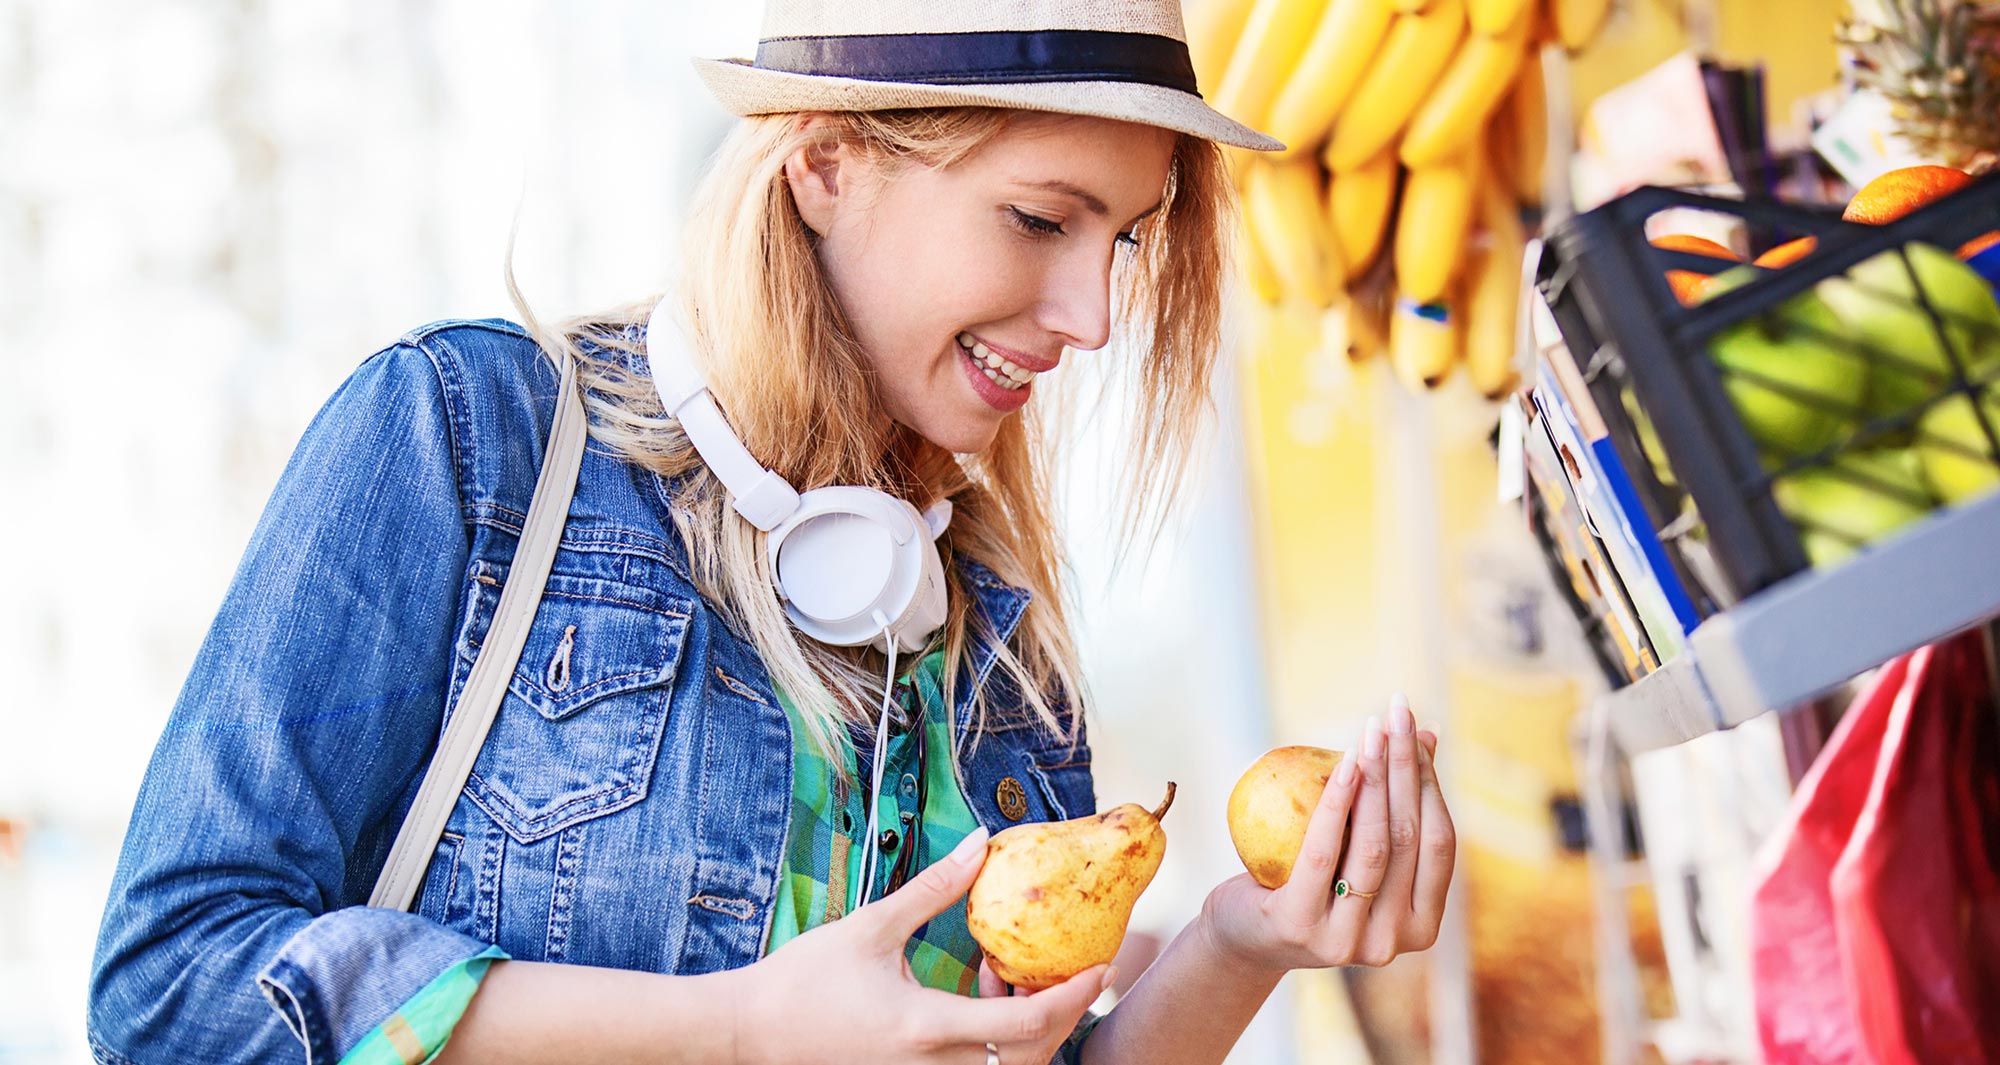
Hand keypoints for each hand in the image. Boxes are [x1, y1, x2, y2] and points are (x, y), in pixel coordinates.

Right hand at [730, 826, 1111, 1064]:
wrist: (749, 1033)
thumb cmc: (803, 981)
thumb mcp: (872, 925)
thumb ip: (934, 888)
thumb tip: (981, 844)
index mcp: (925, 1028)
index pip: (1027, 1024)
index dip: (1075, 996)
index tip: (1100, 966)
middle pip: (1030, 1058)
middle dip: (1061, 1013)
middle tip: (1069, 965)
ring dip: (1027, 1025)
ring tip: (1005, 968)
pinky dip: (994, 1037)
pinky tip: (977, 988)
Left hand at [1198, 696, 1455, 972]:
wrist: (1244, 934)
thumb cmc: (1309, 883)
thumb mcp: (1356, 848)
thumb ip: (1392, 806)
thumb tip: (1428, 734)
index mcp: (1422, 925)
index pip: (1440, 843)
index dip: (1431, 782)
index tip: (1419, 729)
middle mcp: (1391, 942)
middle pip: (1407, 838)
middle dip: (1405, 766)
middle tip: (1397, 711)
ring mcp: (1347, 942)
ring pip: (1373, 846)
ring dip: (1376, 778)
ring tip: (1371, 729)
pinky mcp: (1300, 927)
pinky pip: (1323, 852)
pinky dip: (1336, 801)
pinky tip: (1344, 762)